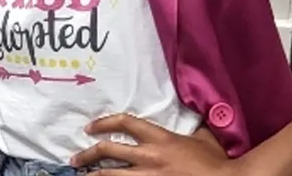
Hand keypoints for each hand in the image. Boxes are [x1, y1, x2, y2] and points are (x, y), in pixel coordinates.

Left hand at [71, 114, 237, 175]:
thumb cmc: (216, 163)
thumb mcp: (204, 139)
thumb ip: (193, 130)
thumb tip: (193, 120)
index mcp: (161, 139)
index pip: (125, 123)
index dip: (104, 122)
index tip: (90, 127)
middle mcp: (150, 157)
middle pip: (108, 150)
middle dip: (88, 154)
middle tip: (75, 158)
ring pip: (111, 175)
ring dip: (94, 175)